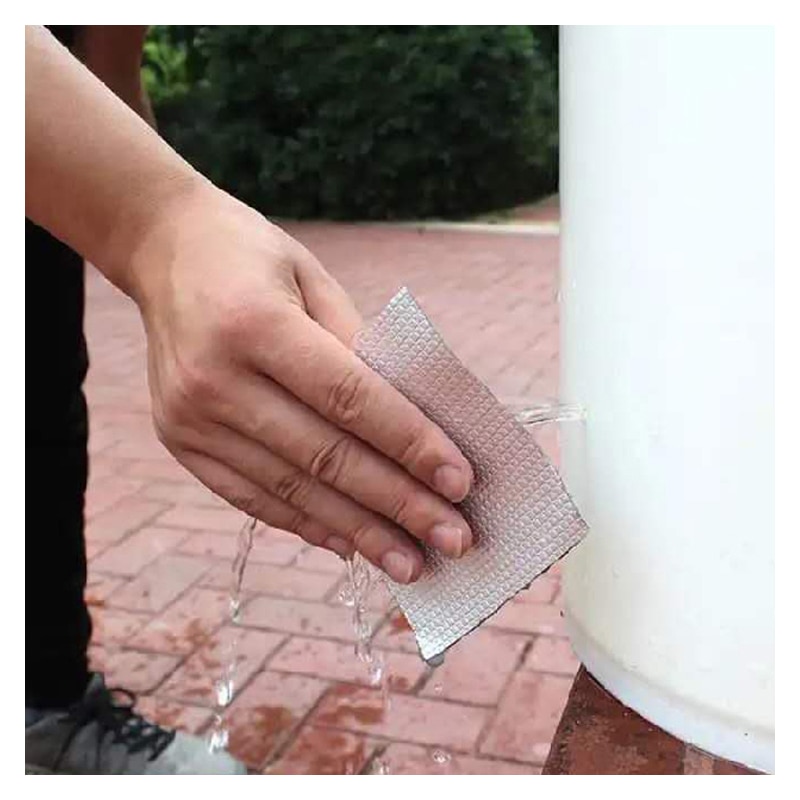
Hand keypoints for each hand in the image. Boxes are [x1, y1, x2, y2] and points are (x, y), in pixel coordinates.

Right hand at [130, 183, 473, 582]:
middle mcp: (214, 379)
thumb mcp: (313, 281)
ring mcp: (190, 420)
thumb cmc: (253, 258)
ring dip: (359, 531)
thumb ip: (359, 349)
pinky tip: (351, 546)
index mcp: (253, 324)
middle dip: (398, 503)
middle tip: (454, 539)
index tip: (460, 482)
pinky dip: (307, 524)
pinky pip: (253, 498)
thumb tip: (417, 425)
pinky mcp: (182, 445)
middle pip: (325, 455)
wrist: (163, 253)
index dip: (410, 443)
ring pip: (292, 488)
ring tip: (412, 563)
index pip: (349, 397)